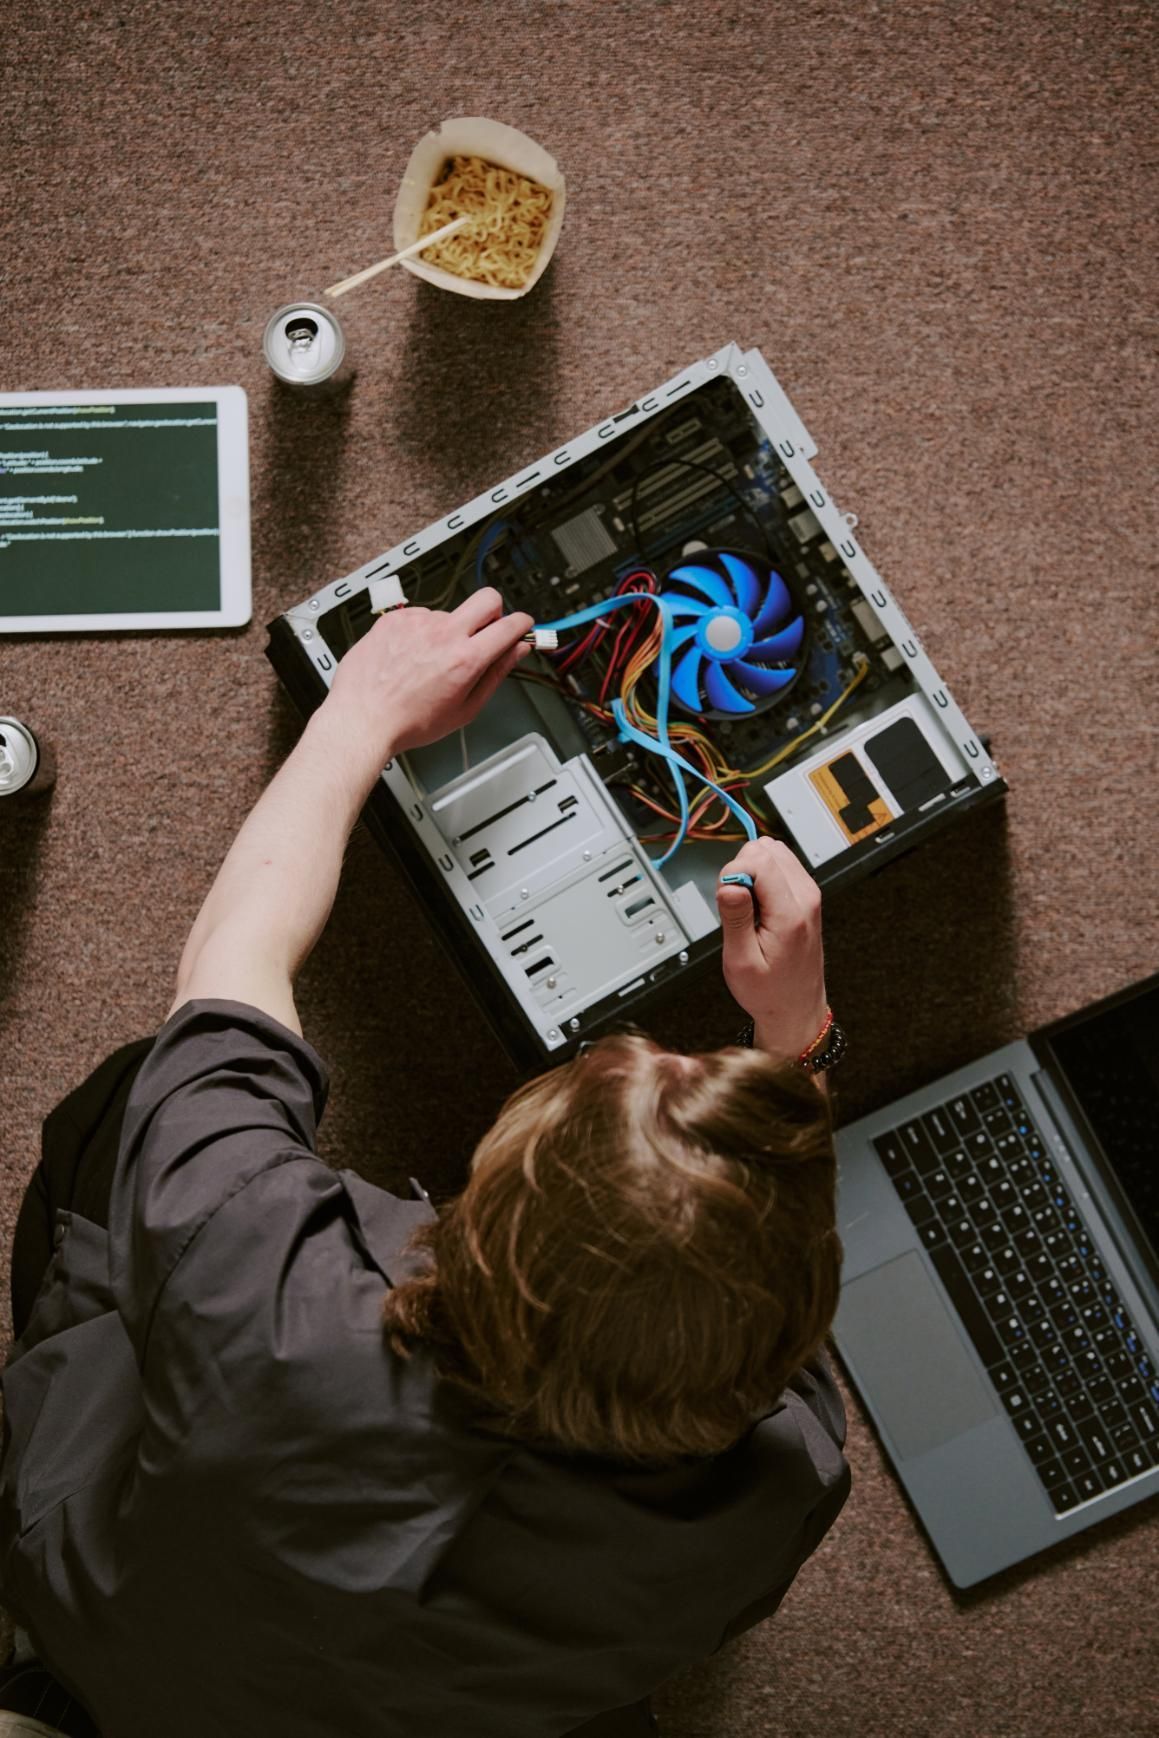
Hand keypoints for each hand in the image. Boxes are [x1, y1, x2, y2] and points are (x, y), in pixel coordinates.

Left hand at [324, 589, 533, 763]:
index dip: (523, 624)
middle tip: (484, 632)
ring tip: (428, 662)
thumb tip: (516, 652)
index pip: (510, 625)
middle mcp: (443, 634)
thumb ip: (496, 675)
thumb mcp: (465, 710)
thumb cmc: (408, 722)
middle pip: (487, 598)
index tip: (522, 626)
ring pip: (449, 613)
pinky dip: (421, 632)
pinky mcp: (395, 619)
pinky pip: (420, 616)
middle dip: (495, 611)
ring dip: (449, 631)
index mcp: (466, 659)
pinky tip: (410, 656)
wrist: (362, 719)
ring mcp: (417, 622)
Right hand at [715, 837, 828, 1063]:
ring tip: (748, 909)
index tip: (727, 900)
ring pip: (772, 852)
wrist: (796, 1008)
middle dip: (741, 871)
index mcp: (790, 913)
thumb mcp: (741, 961)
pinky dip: (762, 878)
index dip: (733, 874)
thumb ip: (735, 918)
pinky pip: (779, 866)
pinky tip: (758, 906)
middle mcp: (806, 897)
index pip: (758, 860)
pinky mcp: (806, 895)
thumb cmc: (770, 991)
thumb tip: (729, 883)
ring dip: (751, 873)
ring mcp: (809, 894)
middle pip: (765, 850)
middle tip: (737, 907)